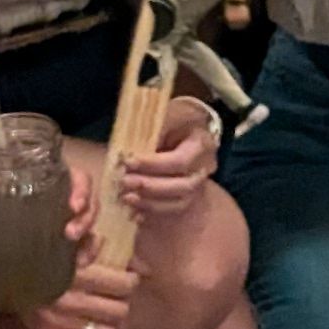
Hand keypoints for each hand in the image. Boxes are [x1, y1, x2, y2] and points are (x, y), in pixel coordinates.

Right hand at [28, 254, 140, 328]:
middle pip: (119, 311)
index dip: (130, 281)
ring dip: (116, 327)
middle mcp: (66, 301)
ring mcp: (58, 325)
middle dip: (123, 303)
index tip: (128, 279)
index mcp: (74, 273)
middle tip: (119, 299)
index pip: (121, 285)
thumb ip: (103, 249)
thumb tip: (140, 265)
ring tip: (115, 320)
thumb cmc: (45, 256)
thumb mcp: (70, 243)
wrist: (6, 276)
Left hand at [116, 93, 223, 227]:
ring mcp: (198, 184)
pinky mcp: (188, 196)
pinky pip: (173, 212)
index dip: (153, 165)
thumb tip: (133, 149)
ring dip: (151, 204)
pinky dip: (153, 214)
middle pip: (184, 186)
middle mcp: (204, 168)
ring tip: (126, 198)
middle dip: (151, 187)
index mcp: (201, 144)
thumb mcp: (165, 115)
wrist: (185, 128)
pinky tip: (133, 213)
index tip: (128, 162)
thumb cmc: (172, 119)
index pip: (180, 161)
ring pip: (180, 202)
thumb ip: (153, 130)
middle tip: (124, 182)